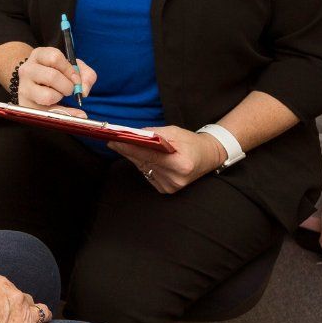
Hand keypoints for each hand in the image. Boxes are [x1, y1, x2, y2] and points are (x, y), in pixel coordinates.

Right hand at [0, 274, 74, 322]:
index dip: (6, 301)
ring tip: (38, 321)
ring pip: (41, 312)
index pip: (10, 289)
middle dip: (21, 308)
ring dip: (41, 316)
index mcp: (1, 282)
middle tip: (9, 320)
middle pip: (26, 300)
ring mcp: (24, 315)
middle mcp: (16, 295)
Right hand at [16, 47, 96, 111]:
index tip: (76, 79)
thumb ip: (86, 75)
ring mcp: (24, 87)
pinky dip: (63, 113)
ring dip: (60, 97)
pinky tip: (68, 110)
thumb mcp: (71, 67)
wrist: (34, 84)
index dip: (70, 70)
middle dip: (67, 86)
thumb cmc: (56, 73)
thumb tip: (84, 91)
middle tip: (69, 89)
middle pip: (52, 76)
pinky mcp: (25, 104)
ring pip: (47, 96)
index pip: (55, 58)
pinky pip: (47, 113)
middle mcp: (27, 69)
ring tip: (59, 95)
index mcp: (39, 55)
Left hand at [108, 125, 227, 193]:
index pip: (149, 155)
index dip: (130, 148)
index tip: (115, 141)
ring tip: (124, 145)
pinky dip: (143, 164)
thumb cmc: (191, 142)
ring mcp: (171, 187)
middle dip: (127, 150)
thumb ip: (155, 134)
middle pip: (143, 162)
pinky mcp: (166, 190)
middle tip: (113, 140)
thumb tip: (134, 133)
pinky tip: (141, 156)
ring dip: (134, 157)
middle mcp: (176, 179)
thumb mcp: (175, 132)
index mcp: (181, 164)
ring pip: (143, 168)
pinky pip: (148, 174)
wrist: (207, 157)